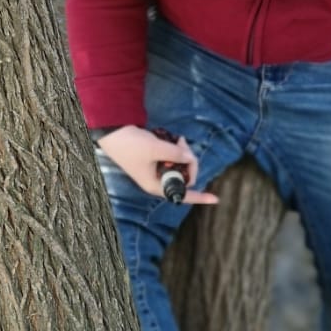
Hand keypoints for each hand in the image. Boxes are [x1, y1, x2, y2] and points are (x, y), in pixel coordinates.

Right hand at [94, 126, 218, 204]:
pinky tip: (176, 140)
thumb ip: (176, 154)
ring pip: (181, 166)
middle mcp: (158, 181)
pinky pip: (175, 158)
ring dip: (184, 153)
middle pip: (184, 177)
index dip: (200, 197)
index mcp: (155, 185)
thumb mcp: (155, 149)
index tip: (216, 198)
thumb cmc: (130, 145)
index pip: (182, 195)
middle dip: (189, 161)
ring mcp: (158, 170)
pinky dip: (178, 149)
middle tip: (184, 145)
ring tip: (179, 140)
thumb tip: (190, 157)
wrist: (114, 131)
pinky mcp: (158, 160)